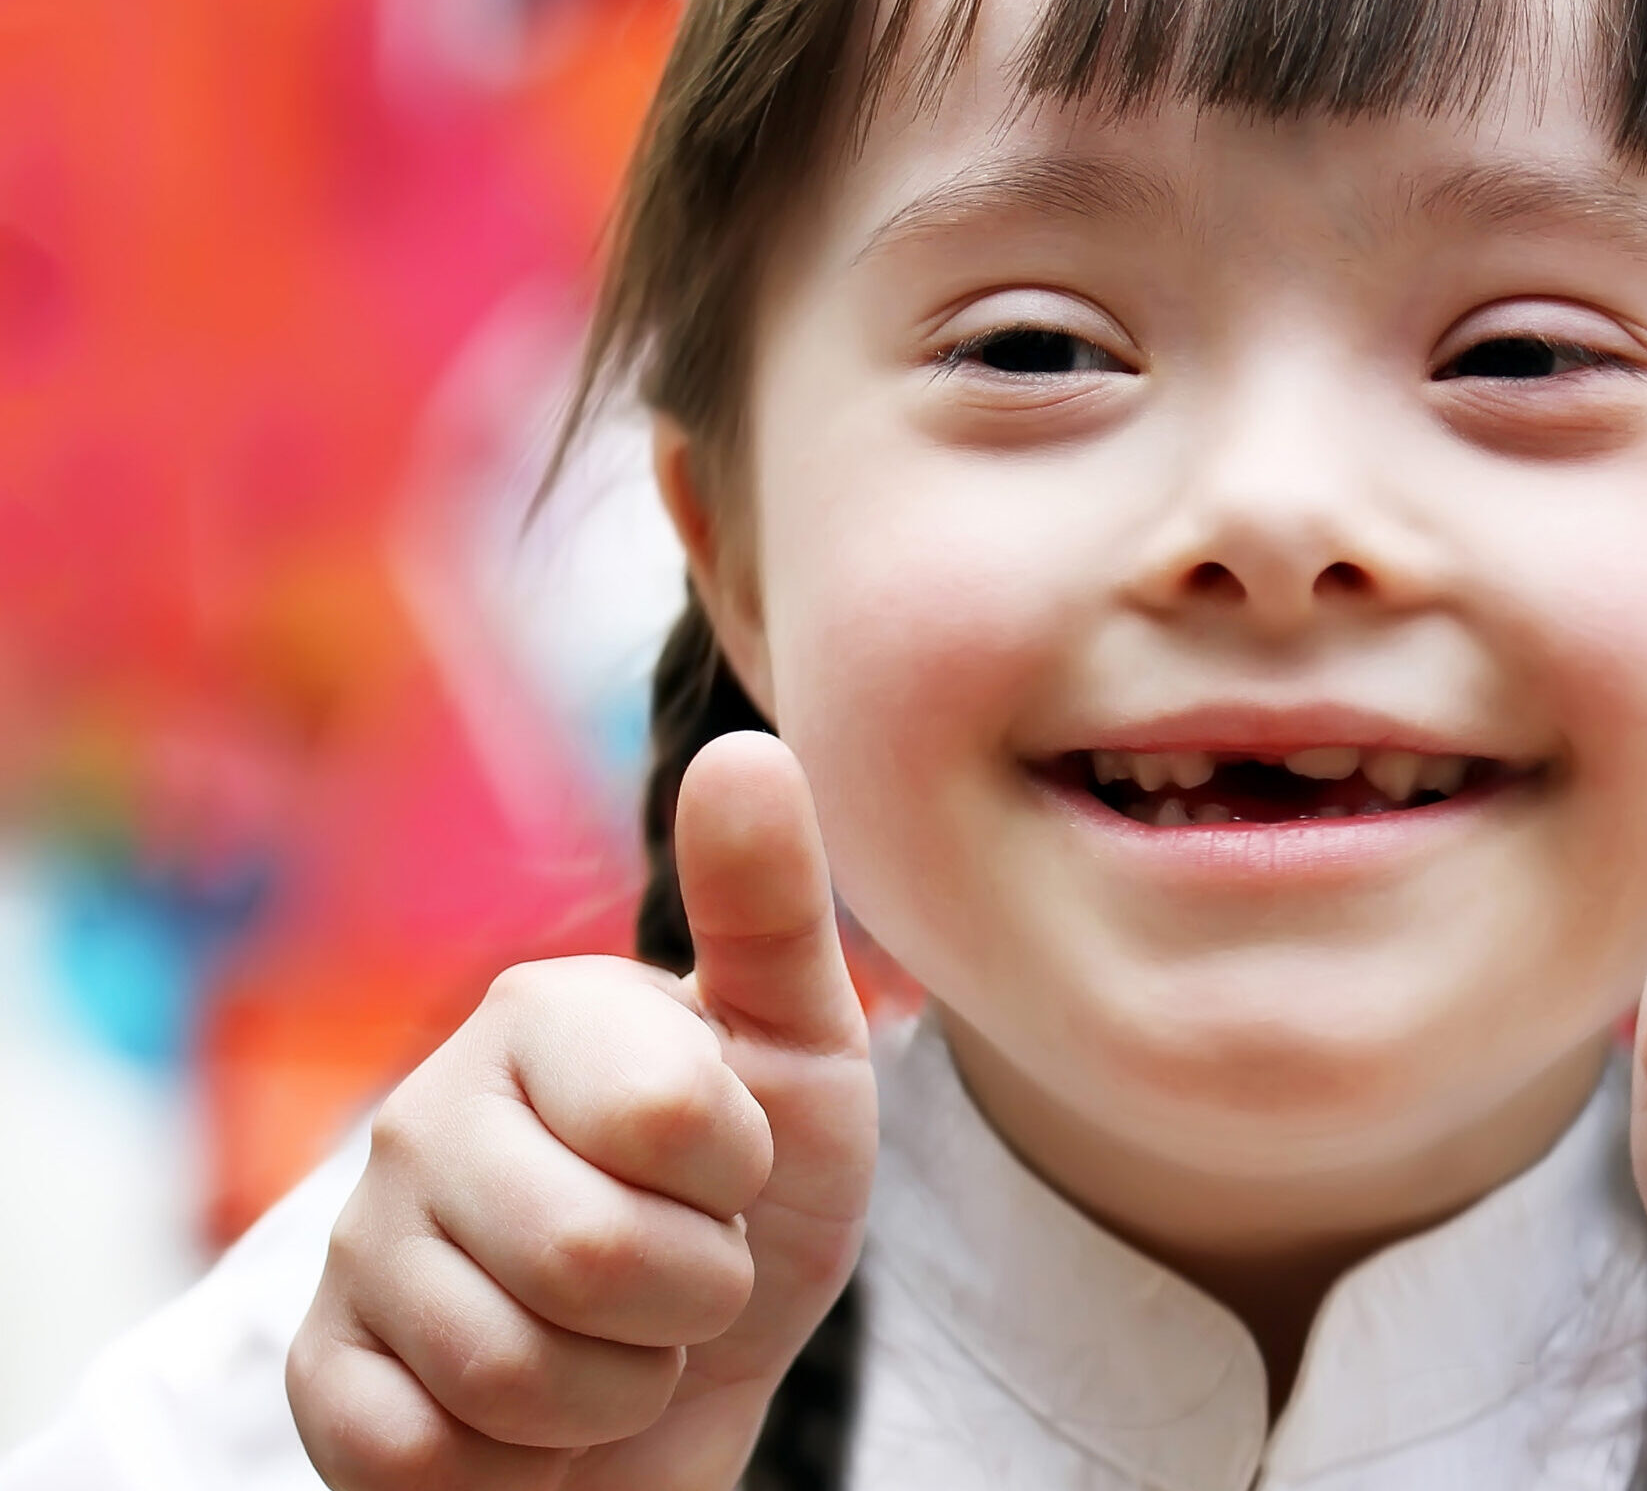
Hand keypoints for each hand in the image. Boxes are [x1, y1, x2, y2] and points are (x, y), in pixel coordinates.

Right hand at [288, 732, 875, 1489]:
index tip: (731, 1167)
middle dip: (691, 1300)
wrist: (704, 1359)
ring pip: (517, 1376)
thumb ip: (771, 905)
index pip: (673, 1125)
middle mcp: (426, 1115)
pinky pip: (423, 1462)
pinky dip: (519, 1469)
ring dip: (618, 1390)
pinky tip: (531, 1417)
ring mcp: (360, 1250)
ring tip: (619, 1339)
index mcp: (540, 1014)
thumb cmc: (757, 1191)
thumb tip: (745, 747)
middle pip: (593, 1260)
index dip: (738, 1179)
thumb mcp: (802, 1047)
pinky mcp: (325, 1381)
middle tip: (684, 1271)